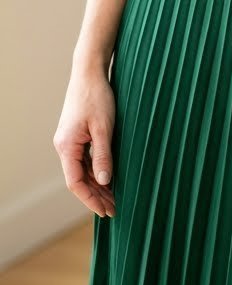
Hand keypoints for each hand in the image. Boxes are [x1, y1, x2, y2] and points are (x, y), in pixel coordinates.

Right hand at [53, 68, 116, 218]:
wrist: (89, 73)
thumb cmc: (97, 97)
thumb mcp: (104, 128)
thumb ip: (103, 156)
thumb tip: (104, 182)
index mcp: (66, 146)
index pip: (75, 182)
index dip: (90, 199)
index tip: (106, 211)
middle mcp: (64, 146)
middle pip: (78, 179)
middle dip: (96, 195)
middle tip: (115, 209)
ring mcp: (69, 141)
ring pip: (81, 171)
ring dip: (97, 185)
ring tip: (114, 198)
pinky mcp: (76, 135)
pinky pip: (84, 160)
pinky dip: (95, 171)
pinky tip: (109, 178)